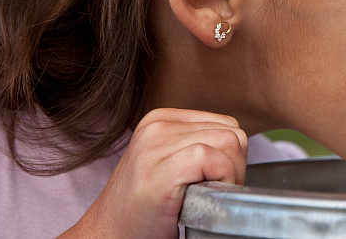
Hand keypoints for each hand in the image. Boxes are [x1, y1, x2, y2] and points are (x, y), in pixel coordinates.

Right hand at [58, 108, 247, 238]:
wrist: (107, 235)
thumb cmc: (146, 209)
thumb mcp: (171, 163)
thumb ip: (199, 144)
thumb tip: (239, 146)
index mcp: (163, 119)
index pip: (227, 124)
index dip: (231, 159)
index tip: (210, 182)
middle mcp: (158, 124)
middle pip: (233, 133)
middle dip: (234, 168)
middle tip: (209, 193)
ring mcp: (155, 144)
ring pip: (229, 144)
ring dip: (228, 177)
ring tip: (201, 196)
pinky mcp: (158, 169)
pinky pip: (213, 161)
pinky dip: (219, 182)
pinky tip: (196, 200)